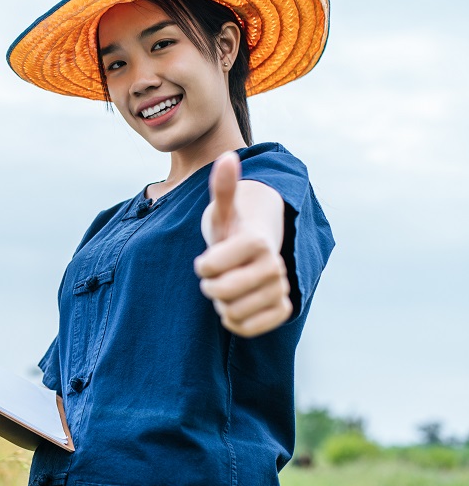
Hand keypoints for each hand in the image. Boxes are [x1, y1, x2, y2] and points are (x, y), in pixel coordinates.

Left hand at [194, 151, 292, 336]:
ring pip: (231, 312)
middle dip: (209, 286)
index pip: (209, 267)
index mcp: (258, 242)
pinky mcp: (283, 310)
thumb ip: (223, 188)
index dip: (202, 265)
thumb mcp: (223, 210)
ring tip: (229, 287)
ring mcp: (281, 289)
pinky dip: (234, 321)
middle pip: (219, 292)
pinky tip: (236, 305)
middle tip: (216, 276)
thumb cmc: (233, 230)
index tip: (207, 258)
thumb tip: (227, 157)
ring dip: (221, 303)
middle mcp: (275, 266)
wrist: (258, 252)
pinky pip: (246, 328)